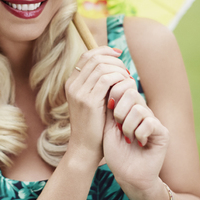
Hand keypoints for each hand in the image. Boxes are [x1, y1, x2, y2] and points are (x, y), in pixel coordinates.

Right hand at [64, 47, 128, 163]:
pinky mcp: (89, 101)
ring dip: (119, 70)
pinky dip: (119, 79)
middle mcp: (72, 85)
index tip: (119, 55)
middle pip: (95, 58)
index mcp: (71, 83)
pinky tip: (126, 86)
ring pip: (102, 66)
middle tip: (126, 70)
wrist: (85, 148)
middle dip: (114, 60)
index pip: (87, 56)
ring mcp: (79, 92)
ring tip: (128, 79)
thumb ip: (99, 85)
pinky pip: (107, 79)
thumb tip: (114, 66)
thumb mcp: (93, 102)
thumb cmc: (93, 126)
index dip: (104, 51)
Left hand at [102, 77, 169, 191]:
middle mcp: (142, 111)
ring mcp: (153, 120)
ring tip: (128, 138)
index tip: (110, 116)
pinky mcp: (162, 132)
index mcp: (128, 108)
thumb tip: (110, 85)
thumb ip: (109, 108)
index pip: (123, 87)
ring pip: (139, 109)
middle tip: (118, 127)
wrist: (127, 175)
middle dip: (119, 111)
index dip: (113, 98)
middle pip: (131, 93)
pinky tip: (139, 143)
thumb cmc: (116, 153)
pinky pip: (149, 122)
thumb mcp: (107, 127)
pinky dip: (139, 134)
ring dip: (128, 126)